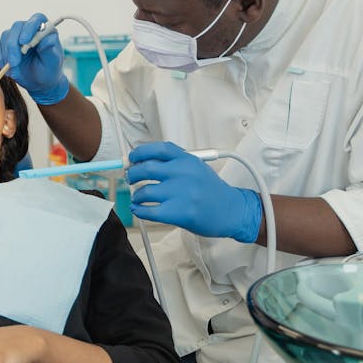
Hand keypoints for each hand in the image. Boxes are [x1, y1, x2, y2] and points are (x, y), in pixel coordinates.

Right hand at [0, 14, 68, 104]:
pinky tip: (6, 68)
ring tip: (13, 69)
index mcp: (44, 30)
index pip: (36, 19)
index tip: (24, 42)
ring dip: (6, 53)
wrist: (39, 82)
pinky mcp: (5, 46)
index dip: (29, 27)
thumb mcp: (52, 62)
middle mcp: (29, 30)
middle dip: (13, 45)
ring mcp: (16, 37)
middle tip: (14, 62)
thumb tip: (49, 39)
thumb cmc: (49, 70)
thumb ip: (50, 50)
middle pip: (17, 27)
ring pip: (5, 36)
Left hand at [126, 141, 262, 242]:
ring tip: (138, 197)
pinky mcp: (180, 213)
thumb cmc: (211, 191)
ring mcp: (182, 193)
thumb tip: (143, 162)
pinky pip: (149, 211)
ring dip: (136, 195)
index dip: (140, 152)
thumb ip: (174, 162)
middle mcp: (184, 173)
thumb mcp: (197, 167)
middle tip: (130, 178)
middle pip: (146, 169)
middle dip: (133, 174)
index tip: (132, 158)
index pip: (158, 149)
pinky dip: (139, 210)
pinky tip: (138, 209)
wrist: (232, 211)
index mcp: (188, 160)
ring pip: (145, 191)